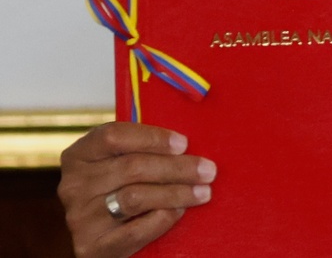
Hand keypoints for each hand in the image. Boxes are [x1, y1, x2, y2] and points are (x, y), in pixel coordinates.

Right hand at [57, 122, 215, 257]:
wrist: (102, 239)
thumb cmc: (122, 189)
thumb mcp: (122, 163)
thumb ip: (143, 150)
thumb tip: (188, 144)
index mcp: (80, 155)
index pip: (113, 136)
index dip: (152, 137)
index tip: (184, 143)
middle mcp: (73, 185)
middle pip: (132, 167)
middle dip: (177, 168)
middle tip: (208, 170)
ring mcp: (79, 216)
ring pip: (135, 197)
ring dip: (176, 192)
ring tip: (203, 192)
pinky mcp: (91, 245)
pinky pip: (135, 230)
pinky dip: (163, 219)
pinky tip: (180, 212)